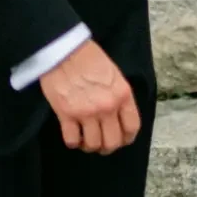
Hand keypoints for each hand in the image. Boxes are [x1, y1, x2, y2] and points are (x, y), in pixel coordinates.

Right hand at [40, 39, 140, 153]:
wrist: (65, 49)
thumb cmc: (90, 58)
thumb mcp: (114, 75)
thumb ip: (119, 97)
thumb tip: (119, 117)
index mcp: (123, 95)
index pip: (132, 127)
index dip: (126, 138)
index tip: (121, 139)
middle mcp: (107, 107)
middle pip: (112, 142)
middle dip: (107, 147)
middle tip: (101, 143)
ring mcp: (87, 112)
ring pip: (92, 145)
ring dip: (89, 146)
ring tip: (85, 140)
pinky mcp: (66, 114)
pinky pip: (72, 140)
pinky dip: (73, 142)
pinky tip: (73, 136)